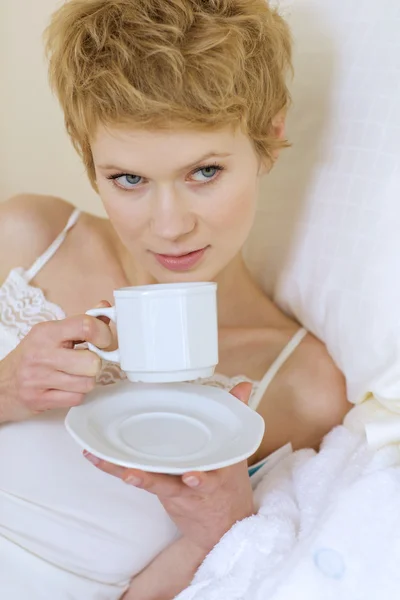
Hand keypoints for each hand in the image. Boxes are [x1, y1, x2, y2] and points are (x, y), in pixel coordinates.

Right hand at [0, 313, 111, 422]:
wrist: (0, 384)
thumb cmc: (31, 356)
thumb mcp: (52, 334)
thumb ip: (81, 323)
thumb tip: (105, 308)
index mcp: (46, 332)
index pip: (86, 326)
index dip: (104, 335)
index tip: (103, 341)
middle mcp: (41, 354)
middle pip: (92, 362)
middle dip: (94, 364)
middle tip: (85, 362)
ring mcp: (38, 378)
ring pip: (87, 383)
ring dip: (85, 381)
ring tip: (73, 375)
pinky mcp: (38, 400)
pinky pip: (76, 398)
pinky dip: (76, 395)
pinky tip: (65, 388)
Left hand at [84, 382, 254, 552]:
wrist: (224, 526)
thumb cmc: (228, 482)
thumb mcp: (236, 451)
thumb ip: (236, 413)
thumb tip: (245, 384)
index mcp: (217, 474)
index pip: (208, 472)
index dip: (199, 478)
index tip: (191, 478)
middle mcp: (194, 487)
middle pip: (171, 482)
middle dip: (152, 480)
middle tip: (134, 476)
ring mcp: (176, 491)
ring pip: (152, 484)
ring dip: (132, 477)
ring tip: (120, 473)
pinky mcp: (160, 491)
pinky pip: (138, 479)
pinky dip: (115, 468)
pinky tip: (95, 457)